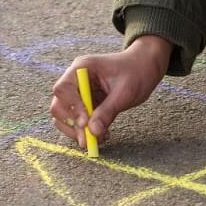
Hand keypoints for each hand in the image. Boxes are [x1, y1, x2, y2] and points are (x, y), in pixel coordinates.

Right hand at [49, 35, 171, 145]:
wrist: (145, 66)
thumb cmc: (137, 71)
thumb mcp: (125, 92)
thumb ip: (108, 111)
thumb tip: (93, 132)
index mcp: (82, 68)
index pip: (63, 88)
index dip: (71, 107)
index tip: (85, 122)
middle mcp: (75, 80)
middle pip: (60, 105)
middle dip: (72, 124)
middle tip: (88, 139)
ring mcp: (79, 92)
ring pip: (66, 116)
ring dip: (78, 131)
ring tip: (99, 139)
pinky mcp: (86, 104)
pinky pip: (79, 121)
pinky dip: (87, 131)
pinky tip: (103, 135)